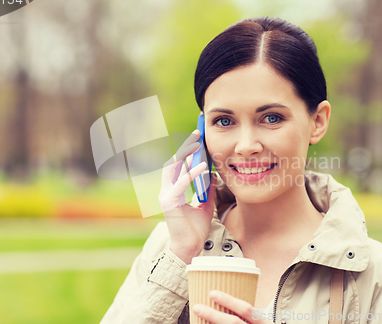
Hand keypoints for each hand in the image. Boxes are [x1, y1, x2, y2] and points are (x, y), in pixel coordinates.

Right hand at [159, 129, 217, 264]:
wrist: (190, 248)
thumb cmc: (195, 228)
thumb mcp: (205, 204)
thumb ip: (207, 190)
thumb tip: (215, 176)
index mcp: (173, 189)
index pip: (178, 164)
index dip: (186, 150)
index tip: (198, 138)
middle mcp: (167, 189)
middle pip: (173, 161)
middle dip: (184, 146)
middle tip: (197, 134)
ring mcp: (166, 195)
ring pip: (173, 168)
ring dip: (185, 155)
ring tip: (197, 144)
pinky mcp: (169, 202)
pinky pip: (181, 184)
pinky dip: (191, 174)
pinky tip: (203, 168)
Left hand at [192, 290, 271, 323]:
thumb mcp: (261, 323)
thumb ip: (248, 315)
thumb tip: (220, 299)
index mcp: (264, 323)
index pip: (246, 309)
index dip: (229, 301)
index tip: (211, 293)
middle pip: (233, 323)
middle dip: (213, 315)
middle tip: (196, 308)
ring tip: (196, 321)